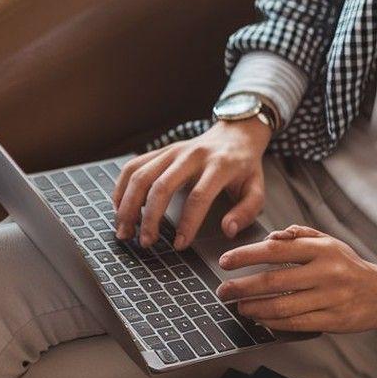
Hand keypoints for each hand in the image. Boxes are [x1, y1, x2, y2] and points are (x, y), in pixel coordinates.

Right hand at [113, 119, 270, 249]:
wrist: (235, 133)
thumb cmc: (244, 166)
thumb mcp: (257, 187)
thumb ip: (247, 211)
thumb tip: (228, 230)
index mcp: (219, 165)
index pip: (199, 197)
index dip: (187, 224)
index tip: (179, 244)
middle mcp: (191, 155)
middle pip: (161, 186)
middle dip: (149, 218)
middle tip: (145, 242)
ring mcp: (171, 151)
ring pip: (141, 177)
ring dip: (128, 206)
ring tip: (124, 230)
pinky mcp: (159, 151)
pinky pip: (132, 167)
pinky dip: (121, 189)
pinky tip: (119, 208)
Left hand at [215, 224, 376, 333]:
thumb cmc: (347, 266)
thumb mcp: (327, 242)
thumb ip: (298, 235)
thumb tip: (270, 236)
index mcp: (321, 250)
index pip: (275, 250)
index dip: (245, 256)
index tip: (224, 262)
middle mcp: (326, 273)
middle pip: (273, 282)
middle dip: (241, 287)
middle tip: (223, 291)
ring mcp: (330, 299)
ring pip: (281, 306)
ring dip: (253, 308)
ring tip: (238, 306)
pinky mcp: (332, 320)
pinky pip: (294, 324)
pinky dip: (271, 322)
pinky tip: (259, 318)